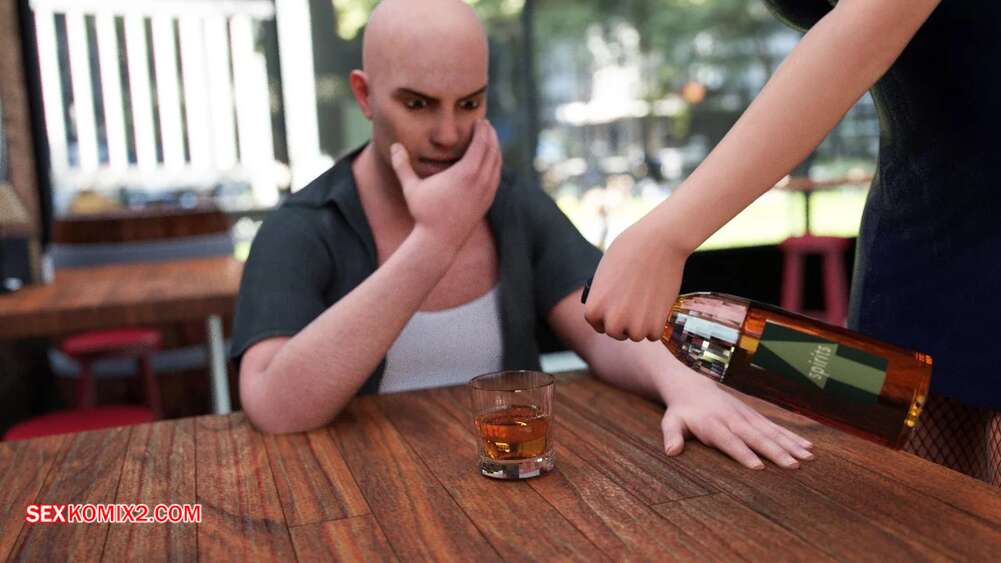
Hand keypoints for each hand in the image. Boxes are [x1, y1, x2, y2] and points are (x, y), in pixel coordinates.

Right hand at [390, 119, 500, 251]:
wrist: (439, 241)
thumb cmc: (424, 213)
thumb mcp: (411, 187)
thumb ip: (402, 165)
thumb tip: (394, 145)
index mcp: (466, 173)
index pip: (481, 144)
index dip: (482, 130)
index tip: (480, 120)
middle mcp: (480, 181)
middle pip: (493, 151)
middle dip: (491, 136)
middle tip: (487, 125)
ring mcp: (487, 193)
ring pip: (497, 164)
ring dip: (496, 149)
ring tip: (490, 139)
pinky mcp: (488, 202)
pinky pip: (496, 177)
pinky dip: (496, 164)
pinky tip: (491, 161)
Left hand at [584, 217, 686, 340]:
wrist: (657, 242)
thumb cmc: (629, 251)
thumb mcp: (604, 275)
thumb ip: (605, 297)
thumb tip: (611, 310)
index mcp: (593, 308)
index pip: (598, 324)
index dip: (608, 317)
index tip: (618, 309)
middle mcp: (611, 321)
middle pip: (617, 333)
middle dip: (625, 323)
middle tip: (636, 306)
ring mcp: (634, 325)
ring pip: (637, 335)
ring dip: (642, 324)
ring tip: (647, 302)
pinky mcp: (655, 324)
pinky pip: (654, 335)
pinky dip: (658, 323)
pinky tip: (658, 305)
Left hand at [659, 370, 814, 468]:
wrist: (692, 387)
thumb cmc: (681, 412)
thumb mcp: (671, 422)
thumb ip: (672, 436)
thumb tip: (671, 451)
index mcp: (713, 424)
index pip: (729, 441)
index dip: (743, 453)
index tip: (758, 466)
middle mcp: (732, 419)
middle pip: (756, 437)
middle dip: (775, 452)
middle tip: (794, 466)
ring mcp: (746, 416)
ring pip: (770, 431)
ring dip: (790, 444)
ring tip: (808, 458)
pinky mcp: (754, 415)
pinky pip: (774, 427)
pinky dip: (791, 436)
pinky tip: (807, 446)